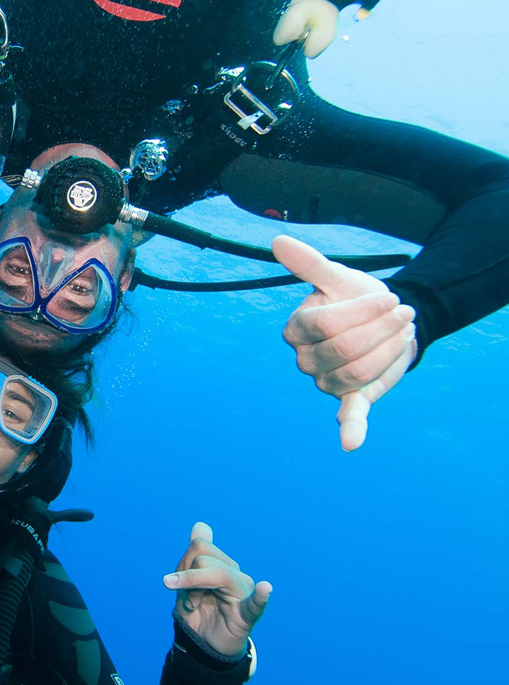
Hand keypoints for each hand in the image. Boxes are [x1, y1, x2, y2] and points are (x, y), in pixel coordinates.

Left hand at [163, 522, 270, 658]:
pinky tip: (265, 588)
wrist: (203, 643)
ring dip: (193, 591)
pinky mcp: (248, 616)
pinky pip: (256, 604)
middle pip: (204, 557)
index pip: (200, 545)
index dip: (183, 562)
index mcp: (224, 566)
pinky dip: (260, 596)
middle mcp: (237, 575)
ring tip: (195, 606)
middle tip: (187, 598)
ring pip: (217, 573)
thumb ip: (195, 555)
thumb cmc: (199, 609)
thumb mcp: (188, 582)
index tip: (175, 581)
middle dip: (186, 577)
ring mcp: (245, 593)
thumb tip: (201, 525)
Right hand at [273, 235, 417, 451]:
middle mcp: (306, 359)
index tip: (391, 298)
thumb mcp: (337, 279)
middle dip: (382, 329)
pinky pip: (348, 414)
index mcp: (297, 329)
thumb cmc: (354, 297)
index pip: (328, 324)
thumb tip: (278, 241)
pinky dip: (351, 429)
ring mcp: (327, 380)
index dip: (364, 311)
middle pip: (346, 349)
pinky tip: (352, 443)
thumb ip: (309, 264)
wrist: (384, 319)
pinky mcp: (351, 397)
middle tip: (404, 312)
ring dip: (390, 350)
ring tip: (404, 330)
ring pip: (359, 371)